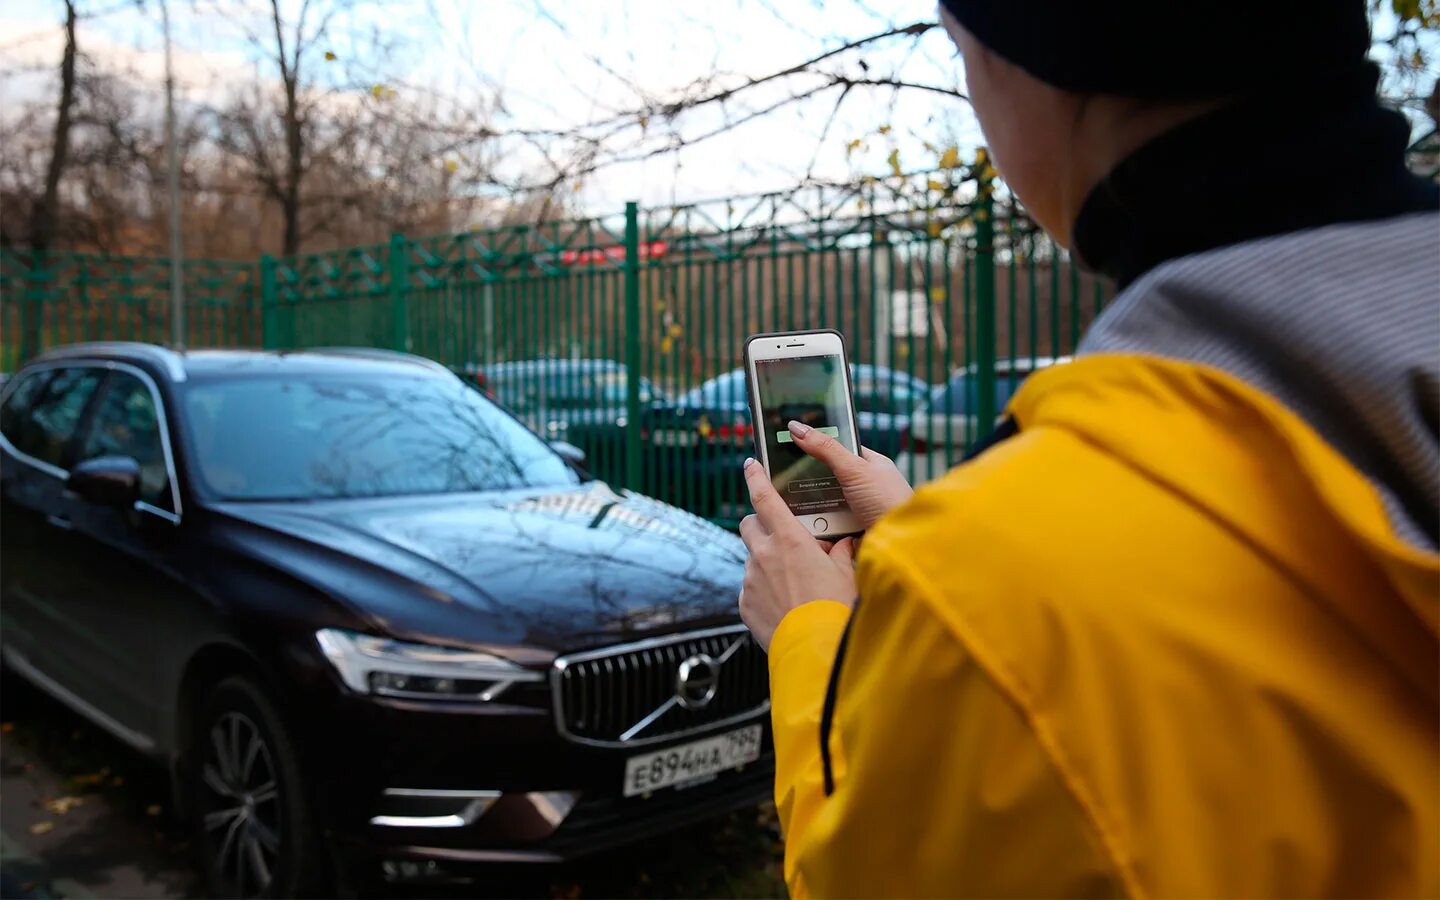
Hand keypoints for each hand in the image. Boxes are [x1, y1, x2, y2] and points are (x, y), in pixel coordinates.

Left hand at [738, 458, 856, 651]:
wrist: (814, 648)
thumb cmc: (835, 609)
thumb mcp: (845, 574)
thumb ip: (840, 554)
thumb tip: (843, 545)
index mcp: (789, 539)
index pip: (764, 498)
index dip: (755, 478)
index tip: (750, 465)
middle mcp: (764, 554)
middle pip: (749, 525)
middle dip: (759, 524)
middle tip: (777, 534)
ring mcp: (751, 579)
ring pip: (752, 559)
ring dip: (766, 562)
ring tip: (790, 581)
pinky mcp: (744, 603)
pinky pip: (750, 587)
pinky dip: (764, 589)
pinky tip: (783, 603)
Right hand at [784, 420, 912, 529]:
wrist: (900, 544)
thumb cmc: (888, 501)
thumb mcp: (854, 469)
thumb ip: (826, 448)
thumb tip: (797, 427)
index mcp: (872, 465)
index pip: (841, 449)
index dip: (819, 447)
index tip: (794, 445)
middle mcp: (866, 486)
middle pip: (830, 478)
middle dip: (811, 480)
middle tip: (787, 478)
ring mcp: (860, 509)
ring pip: (827, 502)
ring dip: (813, 505)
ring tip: (791, 502)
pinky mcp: (853, 530)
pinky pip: (829, 523)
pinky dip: (819, 524)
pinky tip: (805, 523)